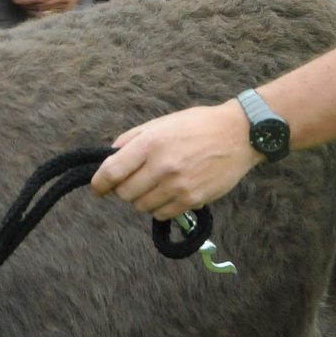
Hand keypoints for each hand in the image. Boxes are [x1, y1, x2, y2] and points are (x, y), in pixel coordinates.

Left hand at [13, 0, 99, 15]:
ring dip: (35, 8)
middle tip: (19, 2)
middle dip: (29, 5)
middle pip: (42, 5)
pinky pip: (54, 11)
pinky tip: (37, 7)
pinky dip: (44, 9)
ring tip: (26, 4)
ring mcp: (68, 4)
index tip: (16, 0)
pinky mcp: (70, 7)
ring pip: (47, 10)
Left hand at [90, 100, 263, 219]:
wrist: (238, 135)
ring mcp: (178, 186)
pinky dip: (158, 207)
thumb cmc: (198, 125)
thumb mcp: (161, 123)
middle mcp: (162, 166)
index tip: (97, 188)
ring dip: (141, 199)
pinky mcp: (192, 200)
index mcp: (151, 143)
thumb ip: (133, 140)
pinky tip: (167, 193)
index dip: (99, 183)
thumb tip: (110, 157)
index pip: (112, 171)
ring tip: (154, 185)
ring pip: (141, 206)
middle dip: (122, 189)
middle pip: (124, 193)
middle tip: (132, 181)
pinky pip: (161, 214)